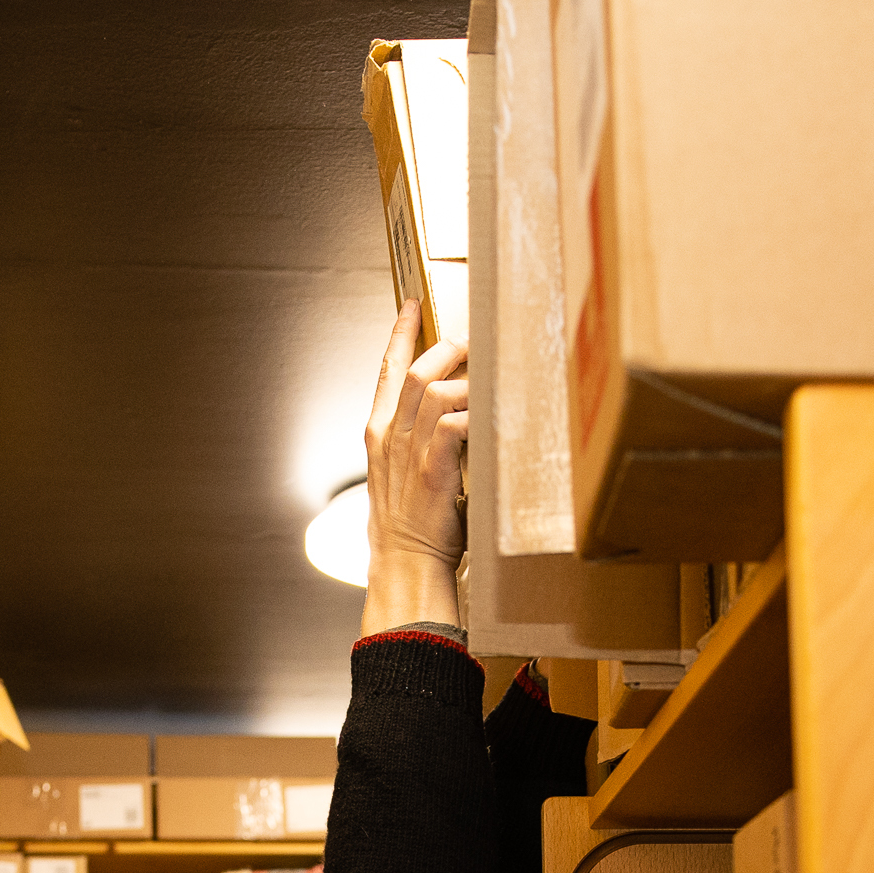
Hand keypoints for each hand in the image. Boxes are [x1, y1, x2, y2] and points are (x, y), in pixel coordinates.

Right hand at [360, 302, 467, 637]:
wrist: (405, 566)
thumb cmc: (411, 527)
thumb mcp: (405, 476)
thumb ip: (423, 442)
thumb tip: (457, 418)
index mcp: (380, 435)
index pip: (387, 372)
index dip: (400, 335)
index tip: (411, 305)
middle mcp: (390, 437)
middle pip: (419, 369)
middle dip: (451, 348)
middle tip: (477, 343)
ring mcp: (410, 453)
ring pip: (436, 389)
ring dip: (470, 381)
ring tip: (493, 385)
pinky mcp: (432, 471)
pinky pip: (453, 424)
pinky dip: (474, 415)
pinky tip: (490, 418)